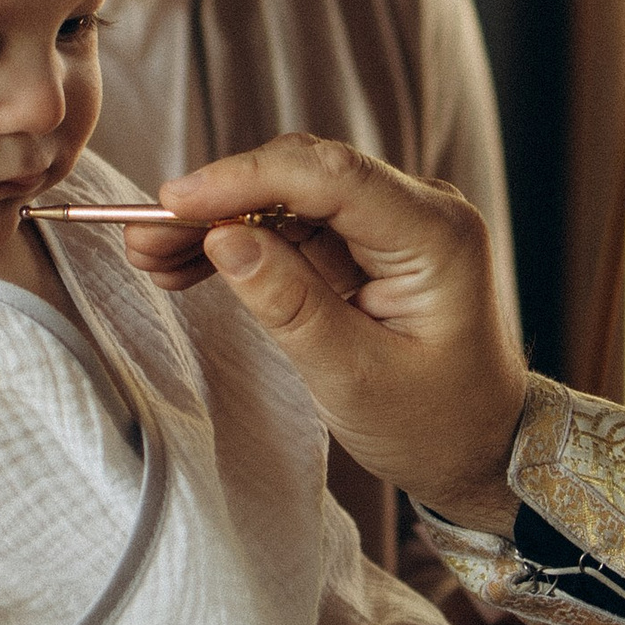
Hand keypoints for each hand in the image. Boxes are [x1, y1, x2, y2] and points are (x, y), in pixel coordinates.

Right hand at [124, 138, 526, 533]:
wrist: (481, 449)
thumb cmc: (434, 424)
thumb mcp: (355, 379)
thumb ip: (290, 305)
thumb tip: (223, 239)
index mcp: (436, 234)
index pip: (332, 175)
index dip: (246, 178)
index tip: (175, 201)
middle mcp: (421, 210)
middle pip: (304, 176)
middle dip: (219, 201)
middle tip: (144, 239)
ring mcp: (394, 222)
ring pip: (288, 197)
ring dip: (219, 223)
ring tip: (152, 258)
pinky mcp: (369, 242)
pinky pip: (295, 225)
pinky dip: (242, 243)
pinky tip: (189, 266)